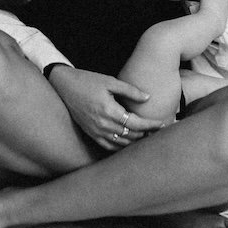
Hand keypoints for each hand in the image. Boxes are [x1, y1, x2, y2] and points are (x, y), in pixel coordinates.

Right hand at [48, 67, 162, 151]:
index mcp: (109, 110)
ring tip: (148, 135)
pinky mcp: (91, 134)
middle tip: (159, 130)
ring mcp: (96, 131)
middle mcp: (103, 124)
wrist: (65, 86)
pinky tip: (130, 142)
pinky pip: (110, 146)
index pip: (136, 123)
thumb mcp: (110, 81)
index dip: (151, 125)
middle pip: (131, 135)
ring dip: (136, 141)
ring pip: (122, 143)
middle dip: (147, 133)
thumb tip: (147, 98)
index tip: (162, 124)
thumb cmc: (88, 80)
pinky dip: (122, 146)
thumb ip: (130, 90)